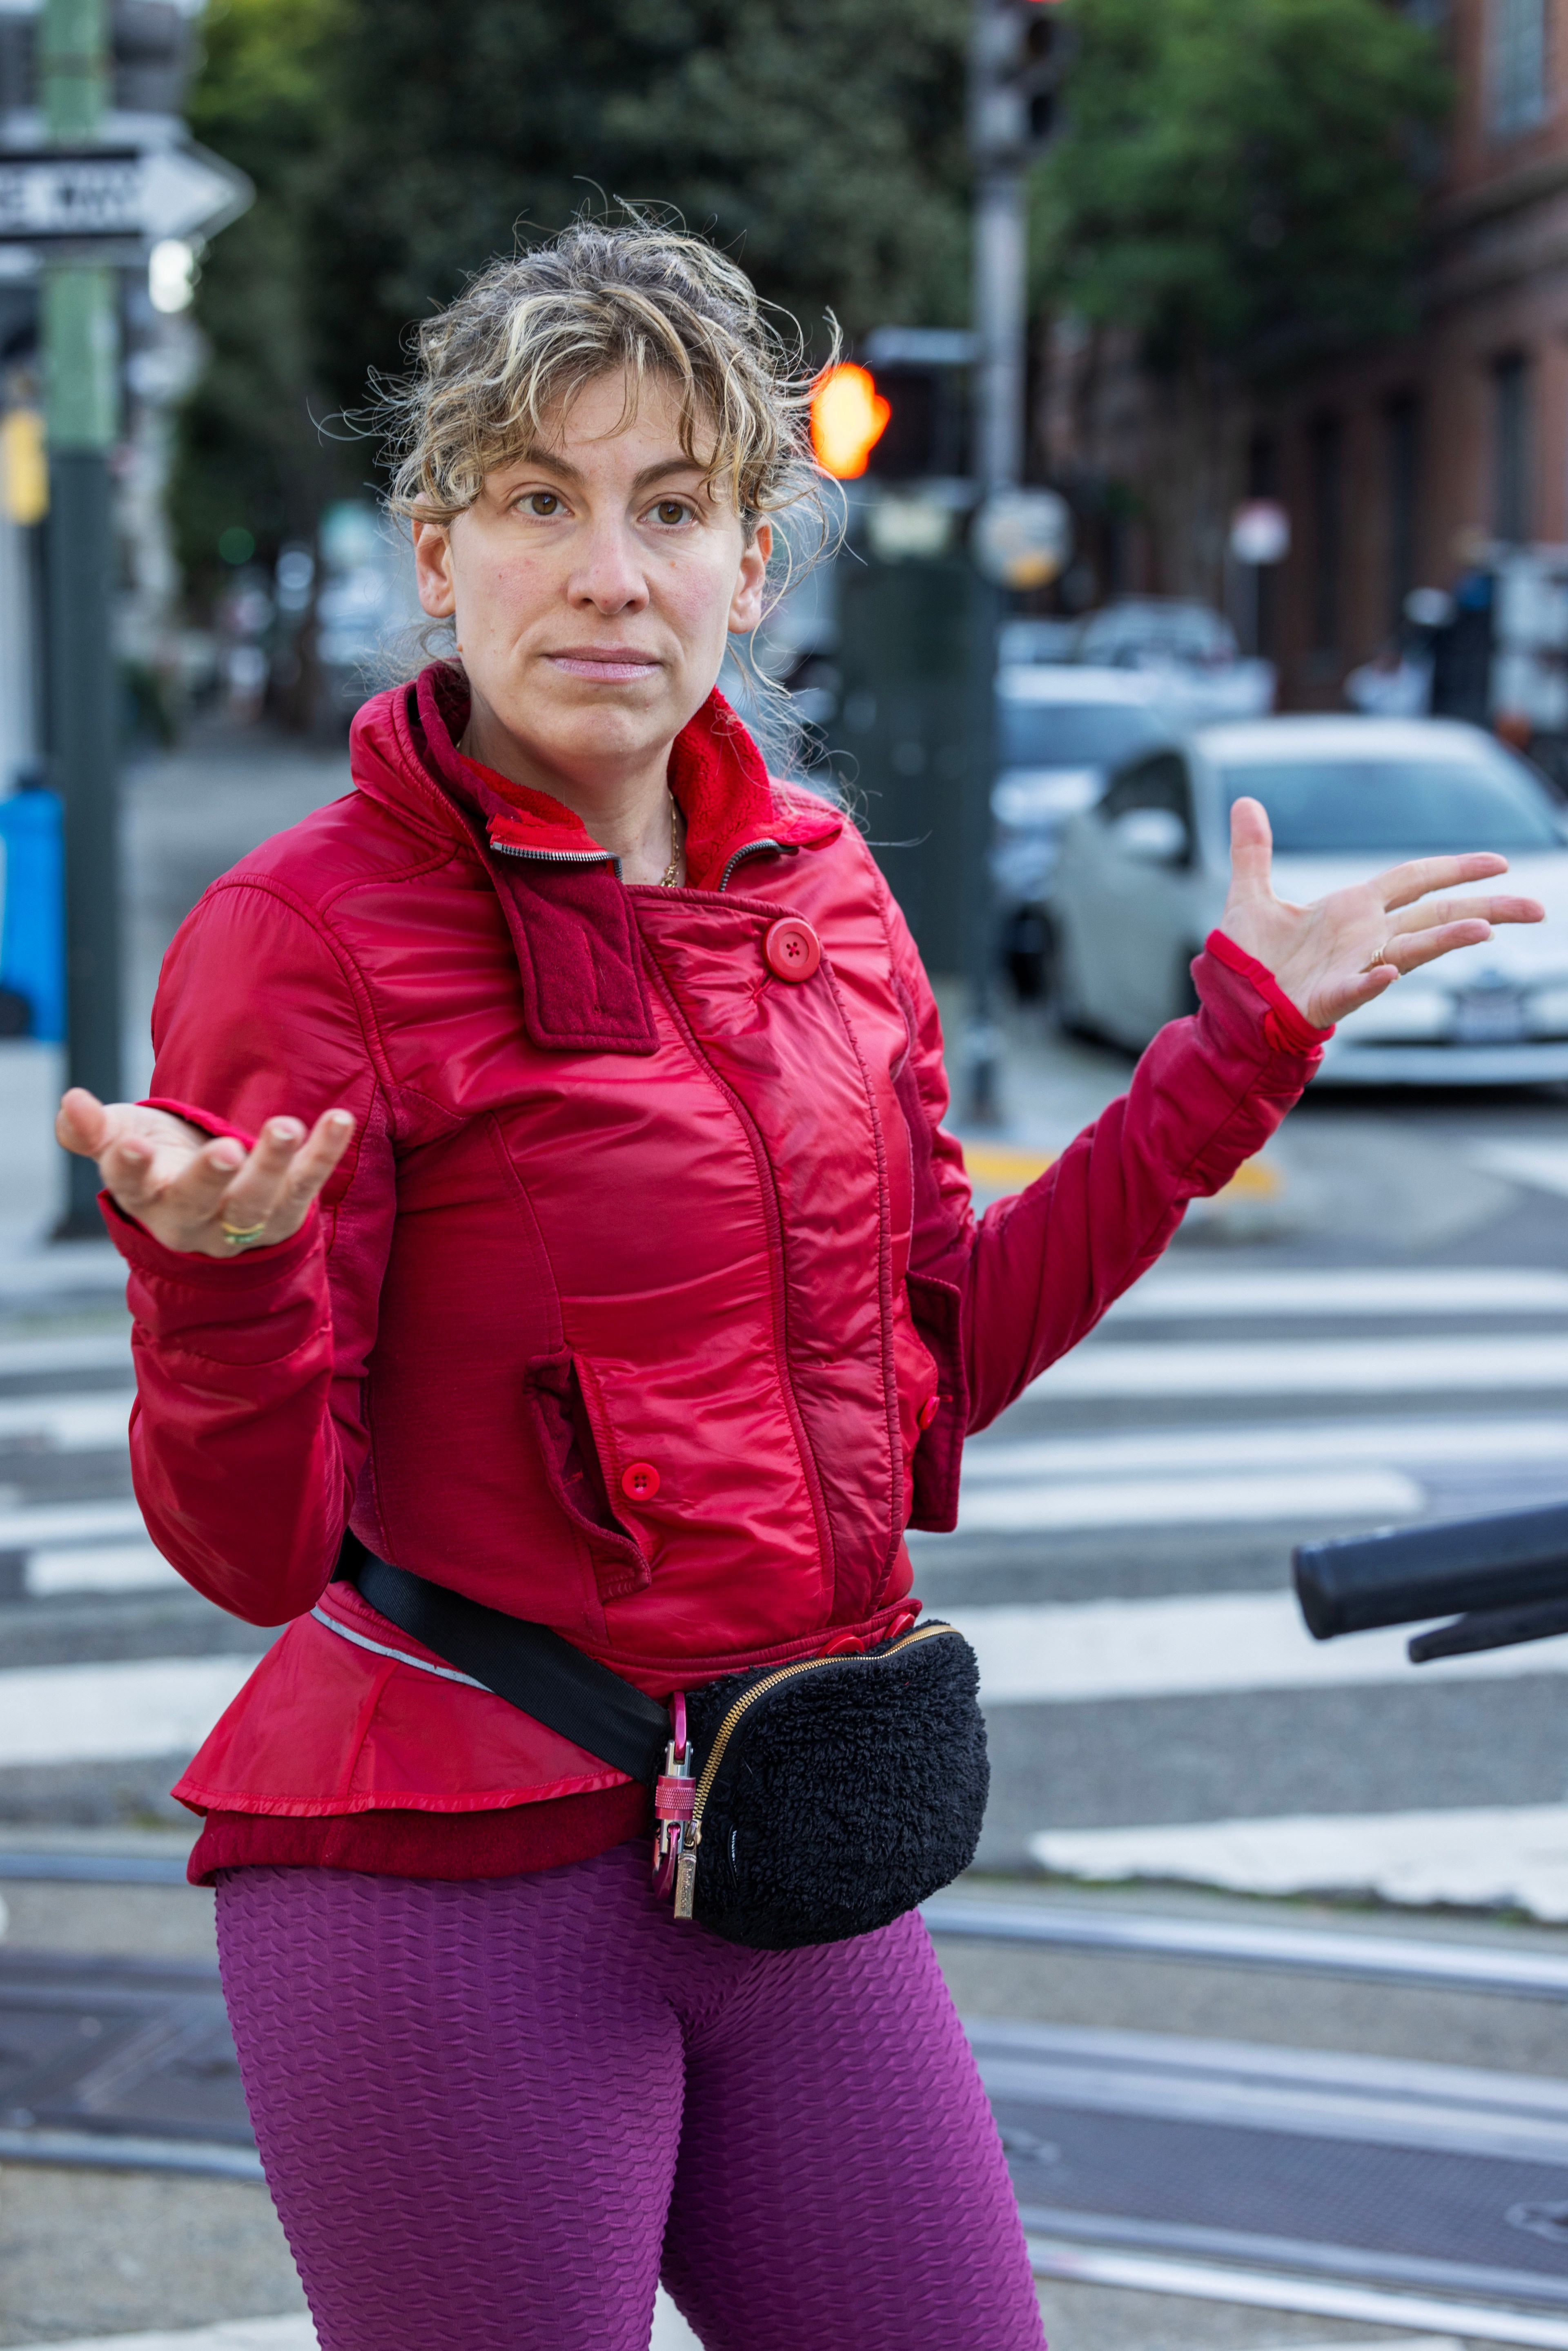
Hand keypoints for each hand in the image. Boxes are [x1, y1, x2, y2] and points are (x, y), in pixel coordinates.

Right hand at [56, 1089, 355, 1259]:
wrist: (213, 1196)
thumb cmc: (161, 1159)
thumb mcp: (123, 1138)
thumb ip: (91, 1126)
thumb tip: (70, 1101)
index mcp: (147, 1198)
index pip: (132, 1186)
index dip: (129, 1166)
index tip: (133, 1144)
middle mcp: (193, 1220)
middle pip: (198, 1203)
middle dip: (210, 1177)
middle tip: (224, 1150)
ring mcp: (242, 1224)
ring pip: (257, 1203)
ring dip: (272, 1164)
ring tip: (285, 1126)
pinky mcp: (286, 1215)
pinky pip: (307, 1187)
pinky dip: (324, 1155)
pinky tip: (339, 1119)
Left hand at [1218, 797, 1546, 1029]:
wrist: (1231, 1005)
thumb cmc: (1249, 959)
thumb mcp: (1250, 896)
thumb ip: (1253, 851)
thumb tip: (1245, 802)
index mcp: (1353, 909)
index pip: (1416, 880)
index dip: (1456, 867)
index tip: (1501, 862)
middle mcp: (1364, 937)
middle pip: (1436, 915)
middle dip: (1486, 907)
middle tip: (1536, 908)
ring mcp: (1353, 967)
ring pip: (1411, 950)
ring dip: (1447, 938)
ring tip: (1485, 929)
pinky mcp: (1328, 997)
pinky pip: (1355, 988)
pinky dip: (1372, 980)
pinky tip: (1388, 973)